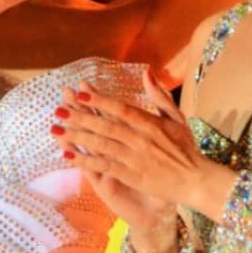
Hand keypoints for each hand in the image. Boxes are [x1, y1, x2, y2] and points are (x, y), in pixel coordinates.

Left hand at [51, 70, 236, 219]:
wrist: (196, 181)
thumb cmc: (186, 148)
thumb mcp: (177, 118)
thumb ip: (160, 95)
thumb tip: (146, 71)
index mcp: (152, 124)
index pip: (122, 109)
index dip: (100, 100)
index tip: (80, 91)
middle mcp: (141, 140)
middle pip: (106, 126)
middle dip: (80, 117)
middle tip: (58, 109)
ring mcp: (135, 159)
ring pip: (102, 145)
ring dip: (77, 137)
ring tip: (56, 130)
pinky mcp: (132, 176)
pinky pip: (104, 166)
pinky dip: (85, 161)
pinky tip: (68, 155)